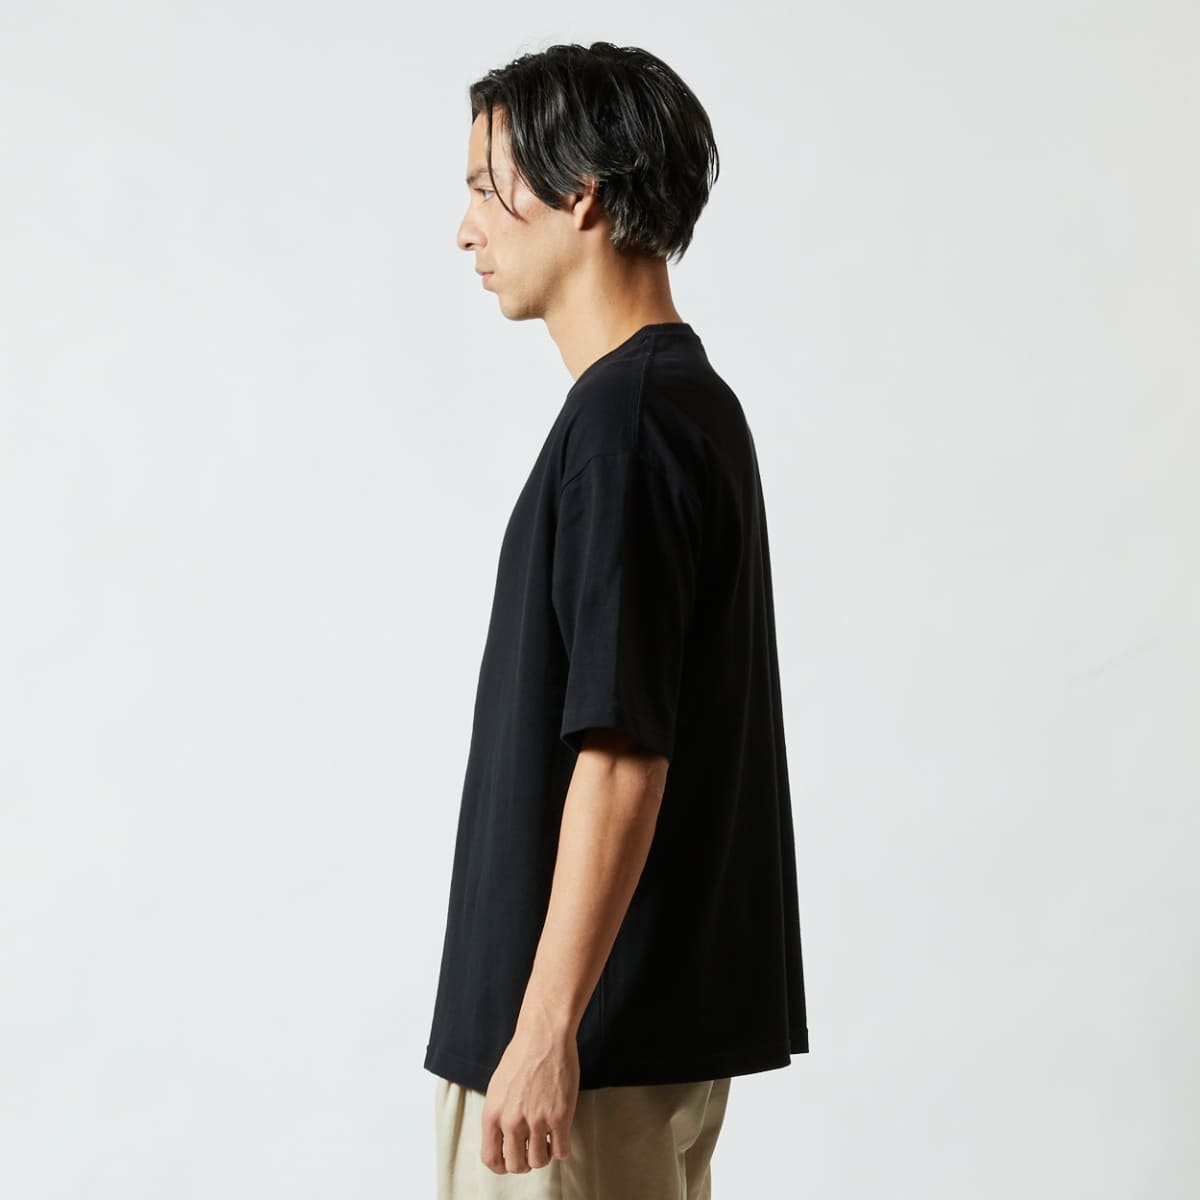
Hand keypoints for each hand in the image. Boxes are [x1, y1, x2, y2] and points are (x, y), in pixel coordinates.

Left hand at [480, 1012, 579, 1173]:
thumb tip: (502, 1137)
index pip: (491, 1158)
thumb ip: (498, 1114)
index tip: (510, 1162)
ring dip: (544, 1155)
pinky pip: (561, 1151)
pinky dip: (562, 1148)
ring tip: (547, 1139)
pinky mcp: (560, 1117)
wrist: (544, 1035)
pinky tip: (561, 1135)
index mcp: (492, 1114)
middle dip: (525, 1162)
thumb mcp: (497, 1087)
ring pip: (540, 1161)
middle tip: (532, 1149)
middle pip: (516, 1166)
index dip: (501, 1165)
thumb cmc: (521, 1055)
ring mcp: (536, 1121)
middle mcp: (512, 1122)